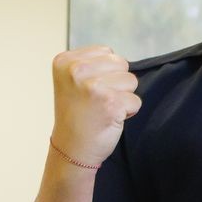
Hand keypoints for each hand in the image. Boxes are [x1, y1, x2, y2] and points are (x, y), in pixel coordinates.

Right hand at [50, 46, 140, 166]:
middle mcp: (77, 70)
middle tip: (99, 101)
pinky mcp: (111, 103)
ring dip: (123, 97)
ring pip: (131, 81)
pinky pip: (136, 101)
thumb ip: (92, 65)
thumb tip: (121, 60)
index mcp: (66, 61)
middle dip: (117, 83)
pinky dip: (128, 112)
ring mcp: (93, 86)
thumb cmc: (77, 115)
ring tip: (104, 109)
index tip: (89, 90)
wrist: (72, 148)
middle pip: (121, 64)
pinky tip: (110, 119)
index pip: (107, 52)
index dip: (106, 73)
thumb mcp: (72, 80)